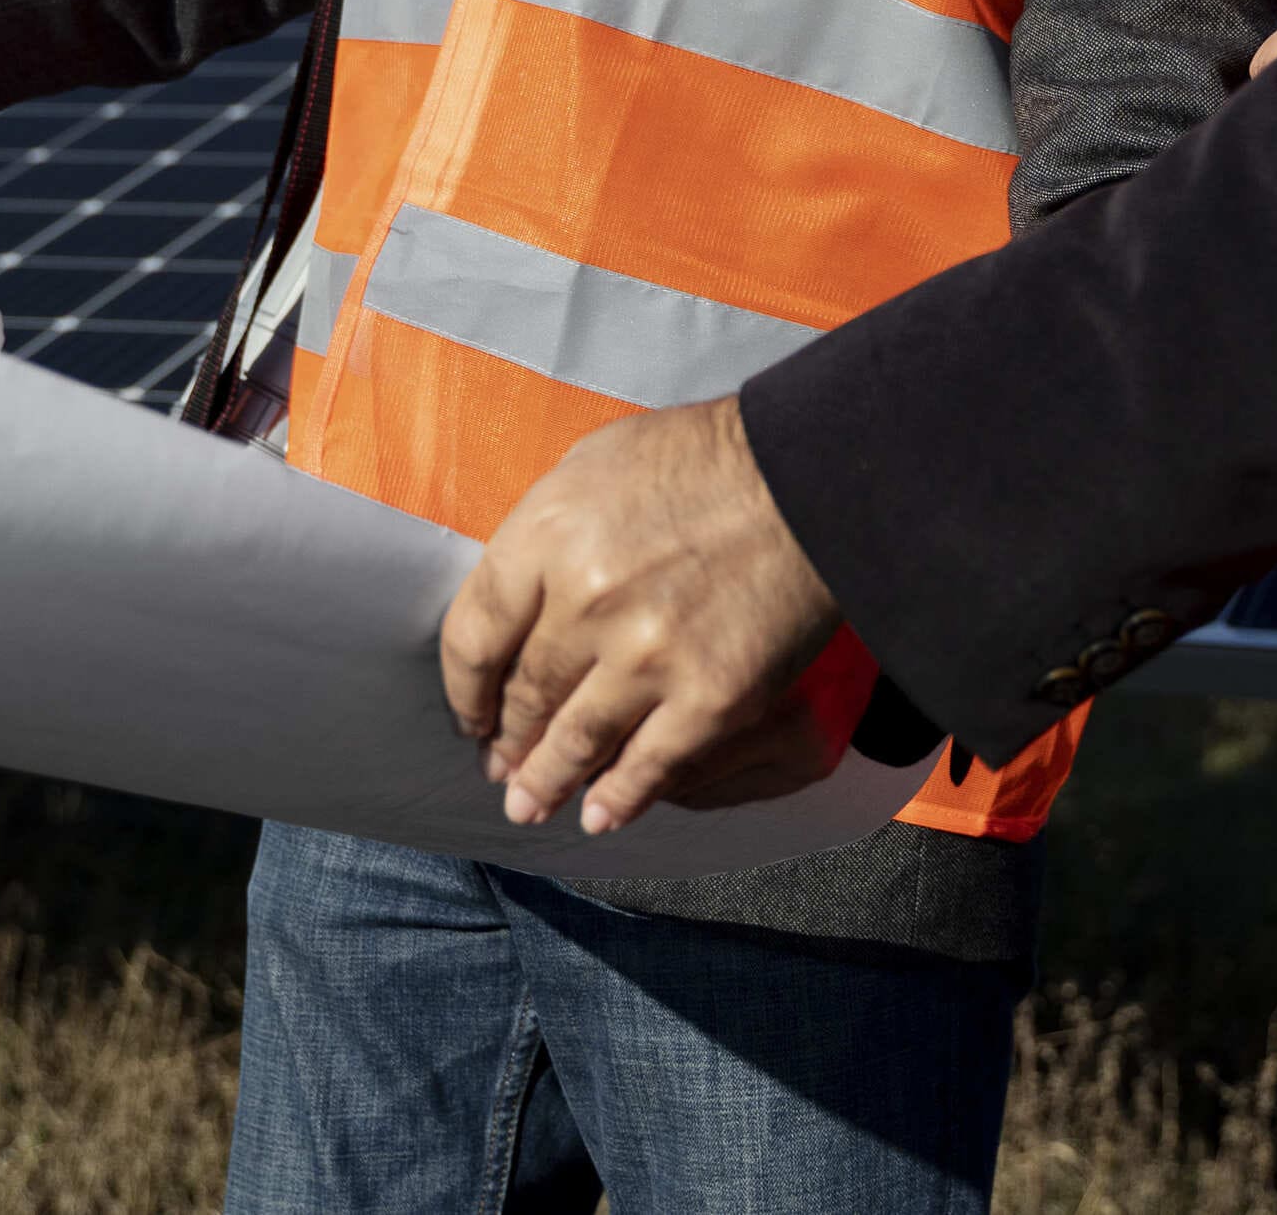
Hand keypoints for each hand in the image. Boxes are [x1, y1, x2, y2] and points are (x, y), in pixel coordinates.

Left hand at [437, 396, 851, 834]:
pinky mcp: (709, 698)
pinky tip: (600, 816)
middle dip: (507, 740)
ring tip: (528, 805)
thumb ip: (543, 536)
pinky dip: (619, 799)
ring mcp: (648, 656)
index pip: (474, 636)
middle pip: (524, 693)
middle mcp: (587, 601)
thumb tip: (513, 603)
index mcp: (547, 536)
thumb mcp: (593, 466)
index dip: (464, 688)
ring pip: (576, 741)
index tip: (470, 712)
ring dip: (547, 781)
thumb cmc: (701, 460)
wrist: (811, 478)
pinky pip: (649, 767)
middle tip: (499, 765)